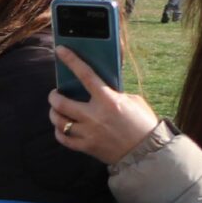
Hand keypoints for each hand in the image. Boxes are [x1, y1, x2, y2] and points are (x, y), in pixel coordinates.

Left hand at [49, 49, 160, 165]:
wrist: (148, 152)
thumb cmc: (142, 123)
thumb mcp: (133, 101)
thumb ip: (113, 94)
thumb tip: (96, 87)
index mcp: (109, 100)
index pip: (85, 75)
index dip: (71, 61)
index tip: (60, 51)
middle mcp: (95, 115)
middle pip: (61, 103)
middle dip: (53, 96)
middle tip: (54, 93)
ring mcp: (88, 132)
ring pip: (58, 121)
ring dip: (54, 114)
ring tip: (56, 110)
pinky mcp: (86, 147)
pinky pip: (63, 138)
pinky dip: (59, 131)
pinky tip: (62, 127)